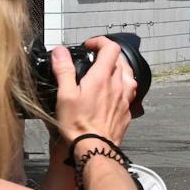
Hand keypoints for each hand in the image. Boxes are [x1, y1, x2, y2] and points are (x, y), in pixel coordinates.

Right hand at [52, 37, 136, 153]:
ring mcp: (126, 98)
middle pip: (120, 60)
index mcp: (103, 78)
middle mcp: (119, 85)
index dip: (100, 41)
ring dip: (117, 69)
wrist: (96, 147)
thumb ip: (64, 70)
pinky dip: (121, 85)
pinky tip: (110, 93)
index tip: (89, 45)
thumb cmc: (78, 125)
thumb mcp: (65, 95)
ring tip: (103, 74)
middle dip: (107, 55)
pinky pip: (129, 91)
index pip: (112, 48)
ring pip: (128, 75)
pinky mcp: (128, 109)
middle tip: (92, 60)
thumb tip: (60, 51)